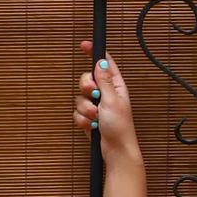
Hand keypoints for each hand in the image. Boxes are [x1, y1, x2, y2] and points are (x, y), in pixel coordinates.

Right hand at [74, 40, 141, 160]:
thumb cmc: (120, 127)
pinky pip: (77, 113)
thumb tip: (101, 61)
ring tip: (96, 117)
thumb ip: (104, 80)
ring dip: (86, 109)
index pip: (104, 64)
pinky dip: (83, 120)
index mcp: (115, 86)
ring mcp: (96, 106)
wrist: (115, 150)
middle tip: (93, 95)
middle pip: (87, 79)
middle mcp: (105, 94)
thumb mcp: (112, 100)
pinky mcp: (88, 118)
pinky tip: (92, 126)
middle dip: (86, 88)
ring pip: (79, 98)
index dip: (95, 54)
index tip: (85, 45)